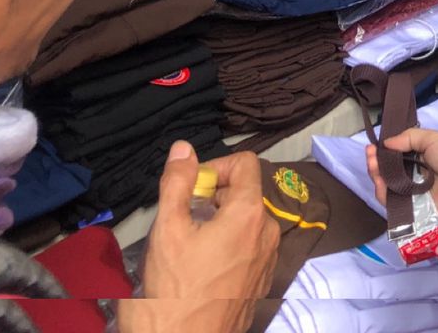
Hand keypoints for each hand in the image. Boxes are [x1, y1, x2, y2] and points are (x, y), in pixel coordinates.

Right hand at [122, 143, 278, 332]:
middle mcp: (268, 232)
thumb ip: (177, 183)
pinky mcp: (262, 280)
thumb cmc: (174, 290)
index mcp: (250, 214)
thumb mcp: (168, 230)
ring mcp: (268, 258)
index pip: (246, 163)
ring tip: (190, 241)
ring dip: (220, 219)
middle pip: (246, 191)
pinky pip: (250, 245)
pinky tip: (202, 264)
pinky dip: (229, 242)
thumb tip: (184, 148)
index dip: (216, 167)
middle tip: (183, 216)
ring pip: (247, 219)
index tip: (191, 187)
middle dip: (215, 194)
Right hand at [364, 128, 437, 227]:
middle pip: (389, 170)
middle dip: (377, 161)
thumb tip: (387, 142)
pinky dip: (382, 191)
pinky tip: (379, 178)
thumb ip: (410, 137)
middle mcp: (416, 174)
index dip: (385, 150)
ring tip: (372, 162)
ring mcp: (412, 193)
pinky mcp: (411, 209)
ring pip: (387, 185)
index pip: (398, 154)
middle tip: (370, 153)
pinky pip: (391, 202)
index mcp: (423, 156)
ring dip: (376, 173)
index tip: (374, 145)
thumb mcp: (435, 138)